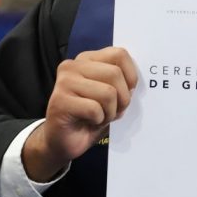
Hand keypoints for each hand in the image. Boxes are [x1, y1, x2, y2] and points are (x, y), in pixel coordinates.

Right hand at [22, 47, 138, 180]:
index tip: (127, 92)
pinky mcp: (60, 101)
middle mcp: (73, 66)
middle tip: (112, 111)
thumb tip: (137, 82)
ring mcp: (64, 82)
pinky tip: (88, 122)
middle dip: (122, 98)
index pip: (119, 54)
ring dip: (110, 112)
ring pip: (107, 93)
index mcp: (87, 59)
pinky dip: (98, 120)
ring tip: (99, 117)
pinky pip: (94, 109)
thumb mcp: (112, 96)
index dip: (130, 76)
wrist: (63, 142)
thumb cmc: (90, 117)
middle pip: (115, 74)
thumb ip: (122, 83)